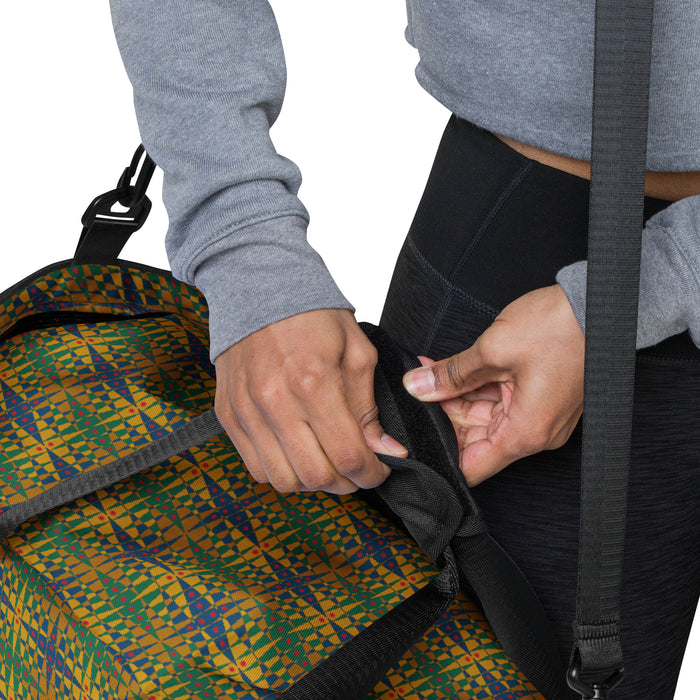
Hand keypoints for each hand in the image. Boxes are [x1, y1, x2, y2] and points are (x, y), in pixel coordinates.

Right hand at [214, 308, 407, 493]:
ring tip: (326, 461)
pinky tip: (297, 452)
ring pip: (283, 480)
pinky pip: (255, 467)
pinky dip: (281, 471)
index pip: (348, 456)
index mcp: (314, 382)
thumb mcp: (357, 352)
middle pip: (316, 477)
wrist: (258, 287)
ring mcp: (247, 412)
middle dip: (346, 483)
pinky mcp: (229, 415)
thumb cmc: (312, 315)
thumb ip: (369, 407)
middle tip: (356, 469)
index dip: (372, 474)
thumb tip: (384, 450)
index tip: (380, 469)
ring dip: (312, 481)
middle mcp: (276, 402)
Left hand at [402, 285, 584, 485]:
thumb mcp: (493, 350)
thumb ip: (450, 374)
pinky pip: (500, 401)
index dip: (441, 454)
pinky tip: (452, 369)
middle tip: (420, 388)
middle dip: (444, 413)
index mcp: (526, 432)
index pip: (472, 466)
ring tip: (431, 370)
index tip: (416, 436)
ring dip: (456, 395)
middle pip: (475, 439)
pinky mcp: (540, 397)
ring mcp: (539, 414)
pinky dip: (476, 386)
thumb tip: (417, 387)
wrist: (599, 302)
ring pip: (484, 417)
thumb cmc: (561, 327)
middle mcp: (535, 431)